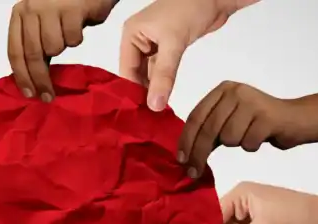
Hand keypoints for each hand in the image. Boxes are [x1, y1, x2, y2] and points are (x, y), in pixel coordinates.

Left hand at [7, 0, 116, 100]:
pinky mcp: (71, 8)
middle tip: (48, 96)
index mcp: (20, 14)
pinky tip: (79, 23)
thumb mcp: (44, 22)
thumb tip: (32, 78)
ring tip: (69, 32)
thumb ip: (36, 45)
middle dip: (40, 79)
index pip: (15, 51)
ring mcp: (50, 7)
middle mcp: (31, 9)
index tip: (29, 94)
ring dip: (64, 46)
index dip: (21, 76)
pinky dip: (77, 36)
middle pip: (32, 55)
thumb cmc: (67, 5)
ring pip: (54, 48)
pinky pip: (73, 38)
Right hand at [120, 0, 251, 110]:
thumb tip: (154, 106)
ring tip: (153, 115)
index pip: (126, 69)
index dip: (131, 91)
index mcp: (131, 34)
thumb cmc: (191, 9)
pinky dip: (163, 84)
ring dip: (153, 90)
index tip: (137, 114)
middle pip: (135, 73)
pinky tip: (163, 101)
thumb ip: (164, 75)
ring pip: (148, 73)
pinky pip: (160, 70)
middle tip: (145, 119)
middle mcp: (138, 39)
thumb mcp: (174, 43)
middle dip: (141, 93)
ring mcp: (153, 44)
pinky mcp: (168, 48)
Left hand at [179, 81, 302, 176]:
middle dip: (199, 154)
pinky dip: (252, 146)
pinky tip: (261, 137)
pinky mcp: (268, 116)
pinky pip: (248, 143)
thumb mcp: (228, 121)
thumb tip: (185, 155)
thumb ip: (208, 131)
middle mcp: (235, 91)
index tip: (181, 160)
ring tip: (249, 136)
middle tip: (194, 173)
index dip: (186, 140)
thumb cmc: (257, 123)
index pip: (196, 117)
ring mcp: (252, 102)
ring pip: (229, 138)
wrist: (296, 119)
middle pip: (208, 129)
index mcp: (222, 90)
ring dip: (237, 144)